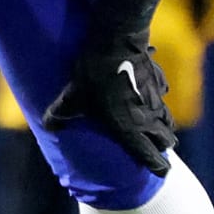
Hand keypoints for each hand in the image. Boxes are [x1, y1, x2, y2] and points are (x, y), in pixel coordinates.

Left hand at [42, 0, 176, 174]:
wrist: (116, 41)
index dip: (157, 166)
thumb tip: (47, 125)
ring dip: (164, 125)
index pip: (149, 155)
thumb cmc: (94, 74)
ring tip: (160, 128)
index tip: (162, 172)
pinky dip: (160, 98)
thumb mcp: (72, 96)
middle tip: (159, 149)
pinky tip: (153, 95)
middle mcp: (147, 117)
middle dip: (163, 146)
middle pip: (165, 138)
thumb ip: (60, 114)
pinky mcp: (158, 79)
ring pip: (167, 118)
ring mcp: (156, 97)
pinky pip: (163, 94)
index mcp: (129, 128)